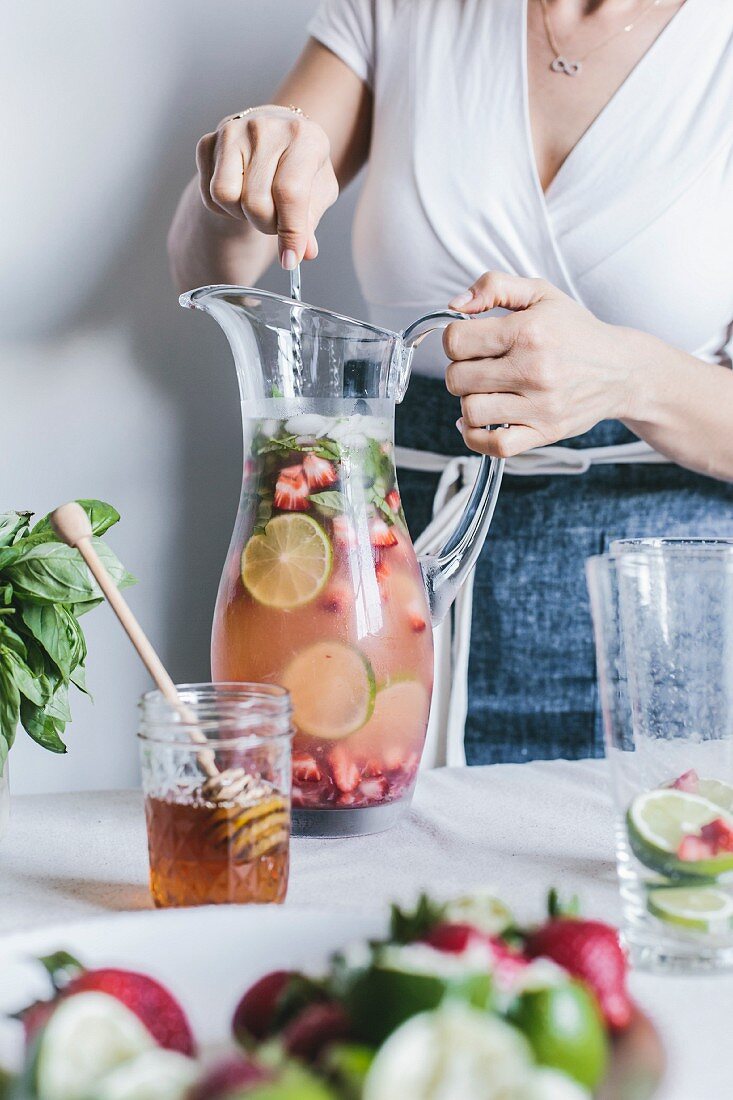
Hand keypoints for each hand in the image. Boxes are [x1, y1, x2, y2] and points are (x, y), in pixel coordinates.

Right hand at [195, 105, 338, 268]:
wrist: (274, 136)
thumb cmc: (300, 168)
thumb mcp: (318, 192)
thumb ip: (311, 222)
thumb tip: (305, 253)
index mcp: (304, 137)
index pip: (291, 193)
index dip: (290, 233)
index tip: (290, 260)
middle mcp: (266, 127)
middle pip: (256, 203)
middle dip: (267, 226)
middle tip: (276, 221)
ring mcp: (233, 131)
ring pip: (226, 197)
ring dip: (242, 215)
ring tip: (257, 204)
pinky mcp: (208, 141)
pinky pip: (209, 194)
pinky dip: (224, 207)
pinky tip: (240, 194)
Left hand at [443, 272, 634, 457]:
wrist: (622, 369)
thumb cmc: (576, 331)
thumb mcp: (540, 293)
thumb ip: (494, 286)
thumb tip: (454, 304)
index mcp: (529, 331)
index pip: (457, 341)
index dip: (455, 339)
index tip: (470, 341)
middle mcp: (534, 370)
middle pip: (458, 378)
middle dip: (460, 370)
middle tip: (480, 366)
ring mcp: (540, 406)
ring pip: (471, 411)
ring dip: (470, 401)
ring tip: (486, 390)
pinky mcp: (545, 432)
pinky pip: (494, 445)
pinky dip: (476, 436)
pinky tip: (481, 420)